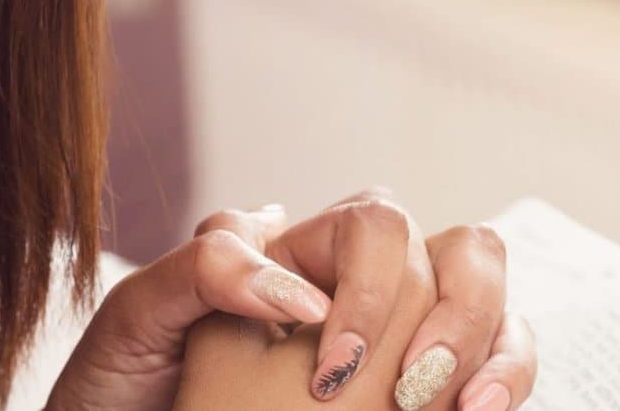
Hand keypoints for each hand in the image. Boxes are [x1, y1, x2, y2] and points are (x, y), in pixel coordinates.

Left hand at [46, 189, 535, 409]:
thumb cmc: (120, 376)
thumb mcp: (140, 312)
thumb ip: (207, 270)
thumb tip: (305, 294)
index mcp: (293, 251)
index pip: (378, 226)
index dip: (374, 291)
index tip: (335, 371)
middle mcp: (349, 284)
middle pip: (458, 253)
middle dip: (460, 314)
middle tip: (415, 393)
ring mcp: (386, 338)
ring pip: (486, 308)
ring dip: (495, 351)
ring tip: (466, 409)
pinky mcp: (398, 392)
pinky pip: (477, 373)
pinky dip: (499, 386)